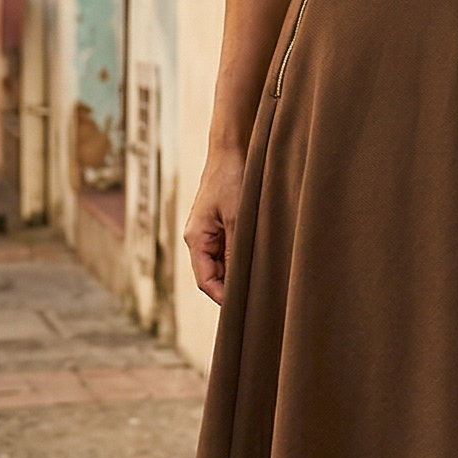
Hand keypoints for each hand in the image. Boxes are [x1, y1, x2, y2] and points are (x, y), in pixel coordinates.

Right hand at [183, 146, 246, 303]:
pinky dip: (241, 257)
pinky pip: (228, 249)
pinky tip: (259, 259)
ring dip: (238, 271)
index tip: (243, 308)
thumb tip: (240, 282)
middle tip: (257, 298)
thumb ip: (237, 251)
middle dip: (231, 287)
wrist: (231, 149)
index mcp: (196, 238)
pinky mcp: (220, 224)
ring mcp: (209, 231)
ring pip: (222, 263)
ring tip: (261, 279)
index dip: (222, 297)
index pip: (205, 280)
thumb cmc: (232, 180)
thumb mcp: (238, 218)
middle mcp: (199, 237)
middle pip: (213, 274)